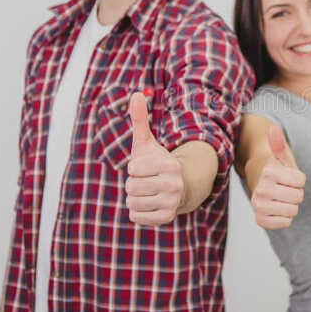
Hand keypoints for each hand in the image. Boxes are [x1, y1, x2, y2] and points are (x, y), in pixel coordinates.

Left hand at [124, 91, 183, 226]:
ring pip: (131, 203)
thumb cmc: (157, 163)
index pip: (132, 168)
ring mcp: (172, 202)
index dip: (133, 168)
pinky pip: (136, 217)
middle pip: (130, 187)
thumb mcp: (147, 142)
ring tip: (147, 193)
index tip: (145, 168)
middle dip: (133, 184)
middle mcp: (174, 184)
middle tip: (146, 182)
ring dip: (134, 198)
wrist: (179, 188)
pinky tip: (148, 205)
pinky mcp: (167, 218)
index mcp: (169, 164)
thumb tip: (136, 93)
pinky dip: (136, 212)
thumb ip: (140, 119)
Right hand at [249, 124, 304, 231]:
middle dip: (296, 193)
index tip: (288, 177)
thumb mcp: (280, 156)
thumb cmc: (276, 170)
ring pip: (293, 211)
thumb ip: (279, 144)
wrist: (260, 184)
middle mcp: (261, 189)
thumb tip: (273, 129)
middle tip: (285, 188)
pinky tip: (278, 209)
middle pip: (298, 197)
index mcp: (269, 172)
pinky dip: (285, 218)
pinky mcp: (260, 219)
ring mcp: (259, 205)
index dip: (298, 179)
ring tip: (281, 198)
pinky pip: (285, 223)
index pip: (301, 182)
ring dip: (291, 205)